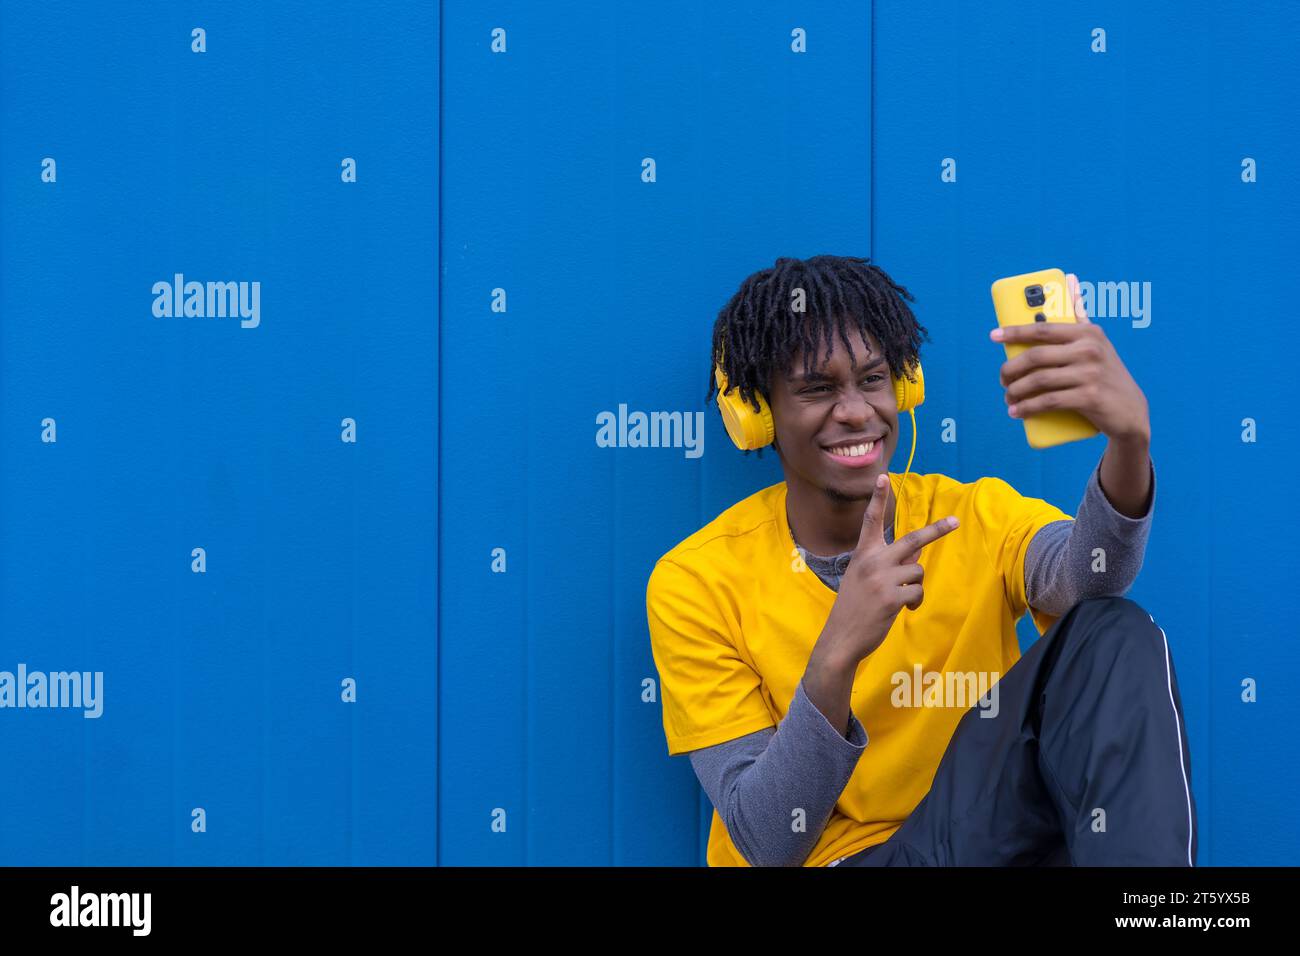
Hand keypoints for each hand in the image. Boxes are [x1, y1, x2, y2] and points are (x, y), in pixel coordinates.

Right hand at [818, 473, 960, 665]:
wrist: (841, 637)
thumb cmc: (854, 607)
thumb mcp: (863, 578)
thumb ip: (887, 562)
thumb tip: (917, 552)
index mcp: (862, 554)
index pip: (871, 521)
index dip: (877, 498)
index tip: (882, 477)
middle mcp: (872, 561)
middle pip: (912, 540)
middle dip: (937, 530)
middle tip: (955, 521)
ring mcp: (882, 579)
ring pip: (918, 571)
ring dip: (915, 585)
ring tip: (899, 598)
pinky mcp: (892, 597)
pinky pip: (917, 592)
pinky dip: (915, 602)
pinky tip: (902, 610)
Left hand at [990, 273, 1150, 443]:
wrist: (1130, 410)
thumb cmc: (1105, 373)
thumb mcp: (1097, 341)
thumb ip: (1079, 315)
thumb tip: (1070, 279)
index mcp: (1087, 333)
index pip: (1043, 328)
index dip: (1015, 331)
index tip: (994, 336)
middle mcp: (1089, 350)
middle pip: (1035, 356)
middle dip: (1011, 370)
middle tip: (1002, 379)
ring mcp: (1090, 374)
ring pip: (1039, 381)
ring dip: (1016, 392)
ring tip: (1008, 398)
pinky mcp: (1090, 397)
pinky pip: (1049, 401)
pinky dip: (1028, 408)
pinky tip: (1017, 412)